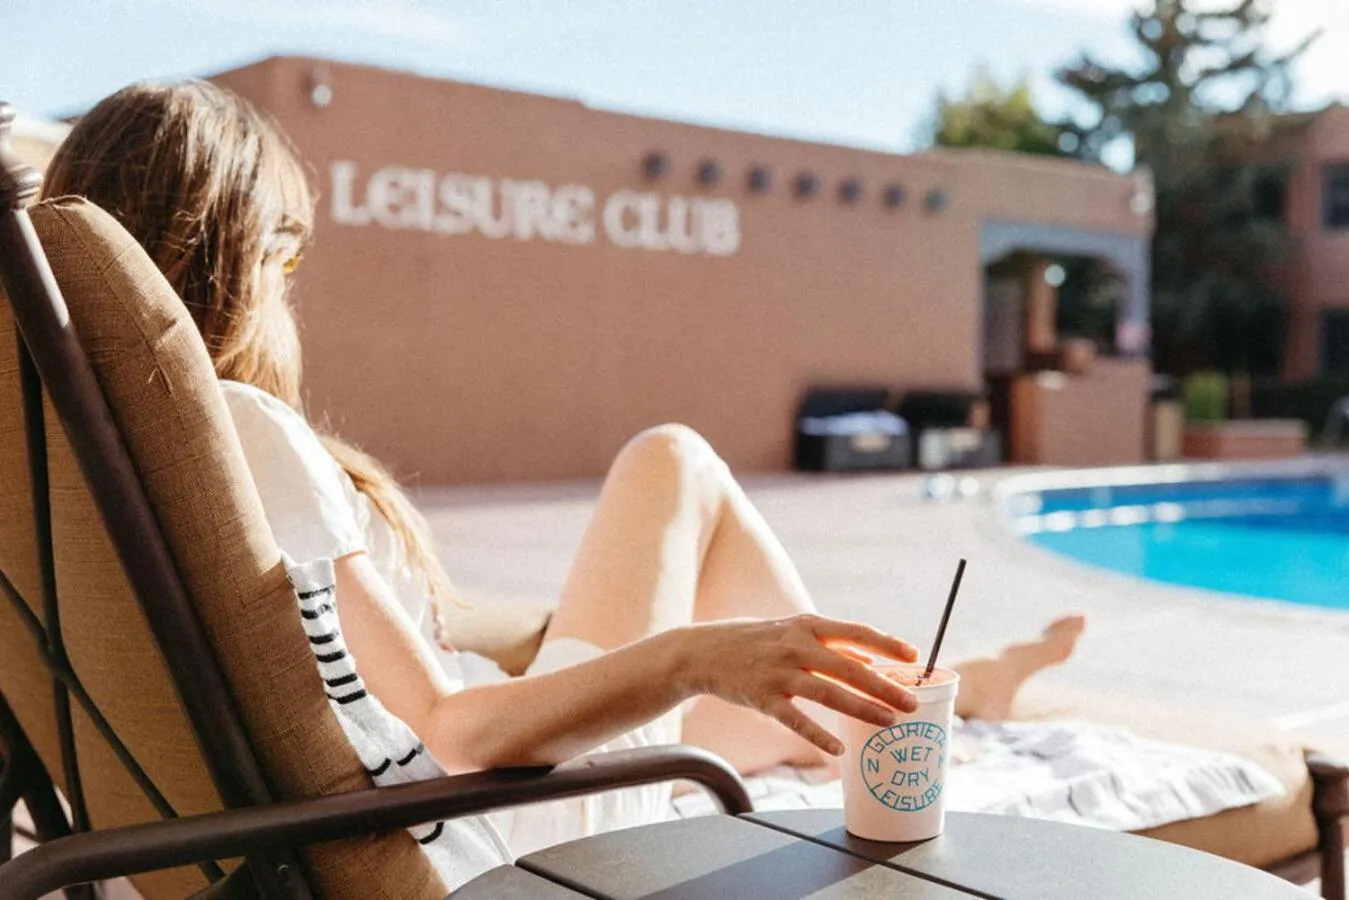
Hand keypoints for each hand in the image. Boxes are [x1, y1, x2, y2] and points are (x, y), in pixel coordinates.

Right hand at [673, 614, 919, 755]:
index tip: (913, 654)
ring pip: (828, 693)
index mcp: (806, 626)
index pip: (854, 632)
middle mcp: (795, 646)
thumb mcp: (792, 632)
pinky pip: (796, 720)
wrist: (705, 651)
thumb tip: (869, 661)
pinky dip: (818, 734)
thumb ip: (829, 645)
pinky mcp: (762, 698)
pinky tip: (839, 747)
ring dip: (861, 709)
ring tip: (887, 722)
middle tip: (910, 703)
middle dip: (883, 686)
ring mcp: (778, 673)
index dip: (885, 643)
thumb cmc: (756, 640)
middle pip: (848, 667)